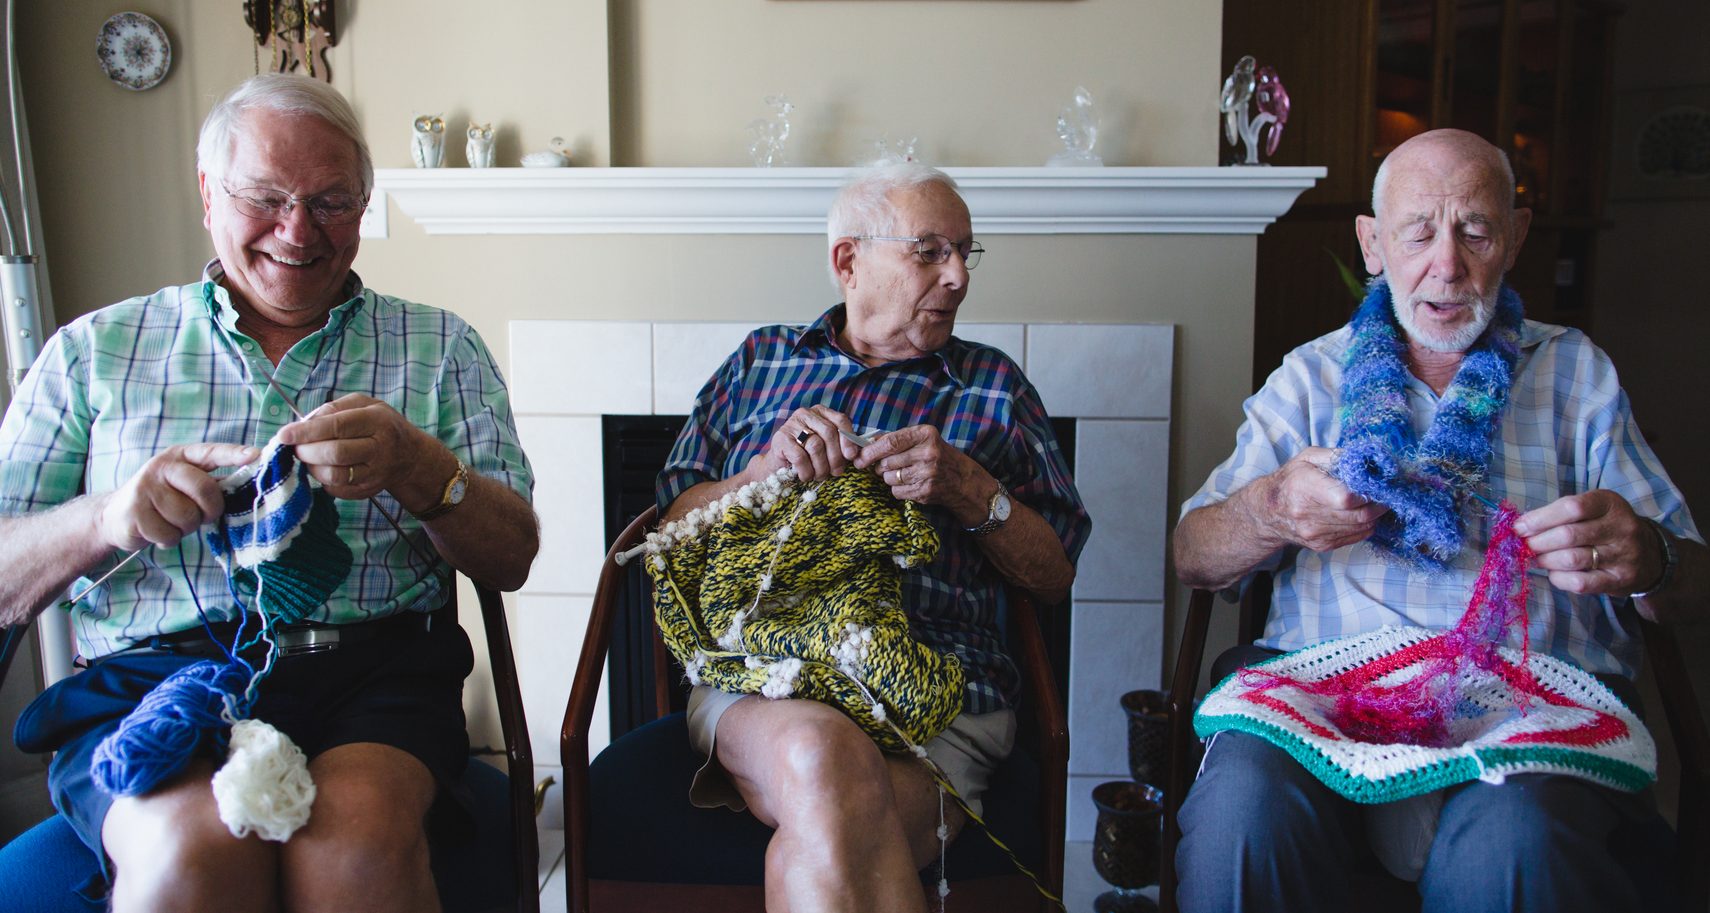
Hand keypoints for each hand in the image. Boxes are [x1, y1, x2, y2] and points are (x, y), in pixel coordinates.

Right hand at [99, 442, 260, 550]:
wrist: (116, 515)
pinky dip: (168, 539)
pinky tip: (158, 530)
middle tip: (201, 515)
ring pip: (187, 517)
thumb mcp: (185, 485)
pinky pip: (168, 535)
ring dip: (185, 528)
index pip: (211, 452)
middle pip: (205, 490)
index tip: (256, 455)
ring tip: (172, 521)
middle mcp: (162, 467)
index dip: (234, 454)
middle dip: (209, 510)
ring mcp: (145, 488)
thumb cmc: (163, 500)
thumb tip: (249, 484)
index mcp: (181, 457)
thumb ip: (212, 483)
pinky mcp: (134, 512)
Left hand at [276, 394, 439, 504]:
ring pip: (335, 475)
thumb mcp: (365, 404)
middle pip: (335, 453)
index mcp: (377, 421)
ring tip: (308, 458)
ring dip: (312, 468)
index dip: (307, 431)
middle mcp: (380, 449)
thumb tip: (304, 423)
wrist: (410, 456)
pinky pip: (337, 489)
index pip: (337, 426)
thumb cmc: (381, 425)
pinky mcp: (368, 491)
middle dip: (306, 451)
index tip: (284, 434)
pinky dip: (322, 480)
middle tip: (295, 448)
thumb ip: (334, 408)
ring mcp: (375, 473)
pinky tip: (324, 468)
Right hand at [748, 405, 861, 483]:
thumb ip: (840, 446)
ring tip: (819, 477)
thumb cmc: (806, 458)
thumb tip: (856, 454)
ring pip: (816, 446)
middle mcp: (806, 414)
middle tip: (836, 473)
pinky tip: (805, 476)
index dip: (848, 439)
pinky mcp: (780, 438)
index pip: (840, 420)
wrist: (777, 467)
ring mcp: (791, 424)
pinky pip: (800, 457)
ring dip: (821, 467)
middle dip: (835, 457)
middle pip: (829, 433)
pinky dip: (806, 471)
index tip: (852, 456)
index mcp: (820, 413)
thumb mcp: (826, 449)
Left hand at [853, 425, 988, 519]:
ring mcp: (927, 473)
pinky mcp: (925, 491)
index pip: (890, 442)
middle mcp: (927, 453)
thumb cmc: (936, 455)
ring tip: (902, 474)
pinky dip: (898, 489)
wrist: (962, 480)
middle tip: (886, 466)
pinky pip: (896, 491)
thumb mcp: (921, 439)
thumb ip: (895, 438)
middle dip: (880, 466)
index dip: (870, 451)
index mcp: (925, 434)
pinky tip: (910, 483)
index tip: (859, 458)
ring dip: (889, 478)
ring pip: (889, 478)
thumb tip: (865, 442)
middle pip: (886, 462)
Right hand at [1256, 447, 1388, 552]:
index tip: (1375, 483)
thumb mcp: (1308, 457)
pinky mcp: (1323, 545)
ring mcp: (1316, 534)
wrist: (1268, 512)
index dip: (1367, 491)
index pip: (1346, 498)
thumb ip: (1336, 456)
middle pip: (1360, 515)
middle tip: (1385, 493)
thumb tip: (1365, 460)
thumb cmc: (1291, 479)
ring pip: (1362, 528)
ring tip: (1376, 501)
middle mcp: (1308, 515)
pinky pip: (1357, 537)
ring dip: (1376, 515)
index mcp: (1305, 488)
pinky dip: (1366, 525)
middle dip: (1379, 504)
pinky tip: (1361, 513)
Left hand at [1514, 491, 1660, 596]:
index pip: (1571, 508)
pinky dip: (1558, 579)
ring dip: (1545, 560)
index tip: (1519, 528)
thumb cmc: (1607, 527)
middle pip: (1568, 535)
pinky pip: (1580, 582)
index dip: (1539, 519)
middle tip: (1526, 546)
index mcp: (1610, 504)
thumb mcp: (1592, 509)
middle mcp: (1621, 528)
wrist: (1649, 554)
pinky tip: (1554, 573)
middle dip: (1538, 542)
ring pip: (1572, 559)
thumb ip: (1560, 514)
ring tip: (1537, 558)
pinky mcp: (1620, 580)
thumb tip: (1521, 527)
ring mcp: (1623, 555)